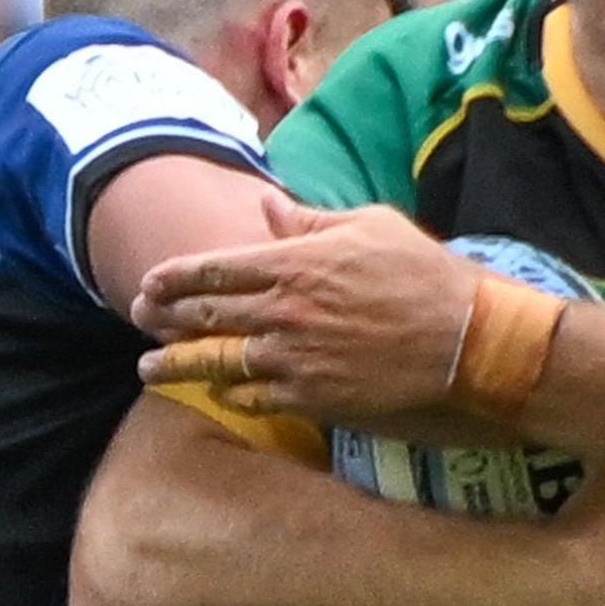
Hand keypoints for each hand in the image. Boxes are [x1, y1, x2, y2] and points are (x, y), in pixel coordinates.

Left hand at [135, 197, 481, 421]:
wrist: (464, 338)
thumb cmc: (422, 273)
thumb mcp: (369, 225)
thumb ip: (309, 220)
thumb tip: (266, 206)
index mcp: (293, 263)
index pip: (214, 270)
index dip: (174, 277)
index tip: (148, 283)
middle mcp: (283, 312)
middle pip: (204, 317)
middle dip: (163, 318)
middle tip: (139, 321)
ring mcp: (294, 358)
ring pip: (217, 363)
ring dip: (177, 366)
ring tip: (151, 369)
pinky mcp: (313, 397)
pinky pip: (255, 399)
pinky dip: (231, 395)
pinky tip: (220, 393)